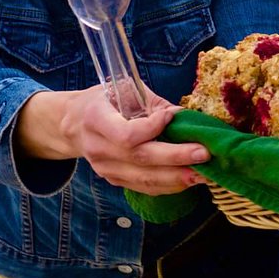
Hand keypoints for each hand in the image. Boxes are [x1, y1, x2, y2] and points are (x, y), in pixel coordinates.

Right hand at [64, 86, 206, 194]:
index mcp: (96, 119)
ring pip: (144, 179)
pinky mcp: (114, 180)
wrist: (74, 124)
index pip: (126, 134)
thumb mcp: (123, 91)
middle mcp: (98, 148)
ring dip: (177, 178)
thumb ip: (153, 104)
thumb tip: (185, 117)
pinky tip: (189, 179)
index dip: (152, 128)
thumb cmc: (105, 101)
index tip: (172, 115)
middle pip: (141, 158)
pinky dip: (169, 185)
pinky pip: (144, 187)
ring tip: (204, 173)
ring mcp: (105, 168)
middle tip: (204, 153)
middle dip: (176, 157)